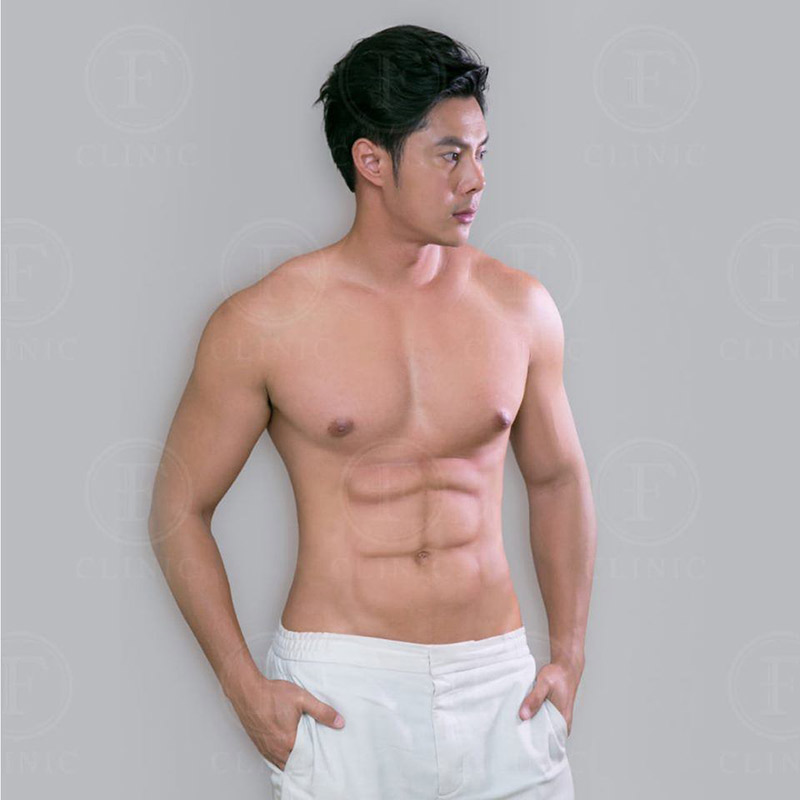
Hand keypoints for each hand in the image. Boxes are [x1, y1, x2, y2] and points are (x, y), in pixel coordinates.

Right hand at [227, 672, 344, 769]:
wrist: (248, 691)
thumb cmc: (272, 694)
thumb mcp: (302, 699)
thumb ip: (322, 711)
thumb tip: (339, 722)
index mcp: (288, 742)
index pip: (306, 761)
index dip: (314, 760)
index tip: (322, 755)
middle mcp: (275, 750)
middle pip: (293, 764)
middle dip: (304, 761)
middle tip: (313, 754)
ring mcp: (265, 748)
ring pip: (281, 763)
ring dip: (291, 760)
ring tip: (302, 752)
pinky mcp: (258, 744)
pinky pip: (272, 758)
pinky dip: (281, 756)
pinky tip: (286, 747)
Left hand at [518, 662, 576, 735]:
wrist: (566, 668)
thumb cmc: (558, 675)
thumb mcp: (544, 684)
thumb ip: (534, 699)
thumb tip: (523, 715)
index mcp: (562, 721)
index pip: (547, 741)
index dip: (533, 743)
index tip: (520, 740)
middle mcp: (562, 724)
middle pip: (544, 737)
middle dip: (531, 736)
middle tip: (516, 732)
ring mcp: (559, 720)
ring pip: (543, 729)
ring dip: (533, 727)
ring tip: (519, 725)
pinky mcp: (555, 715)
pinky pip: (543, 722)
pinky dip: (535, 719)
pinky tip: (526, 716)